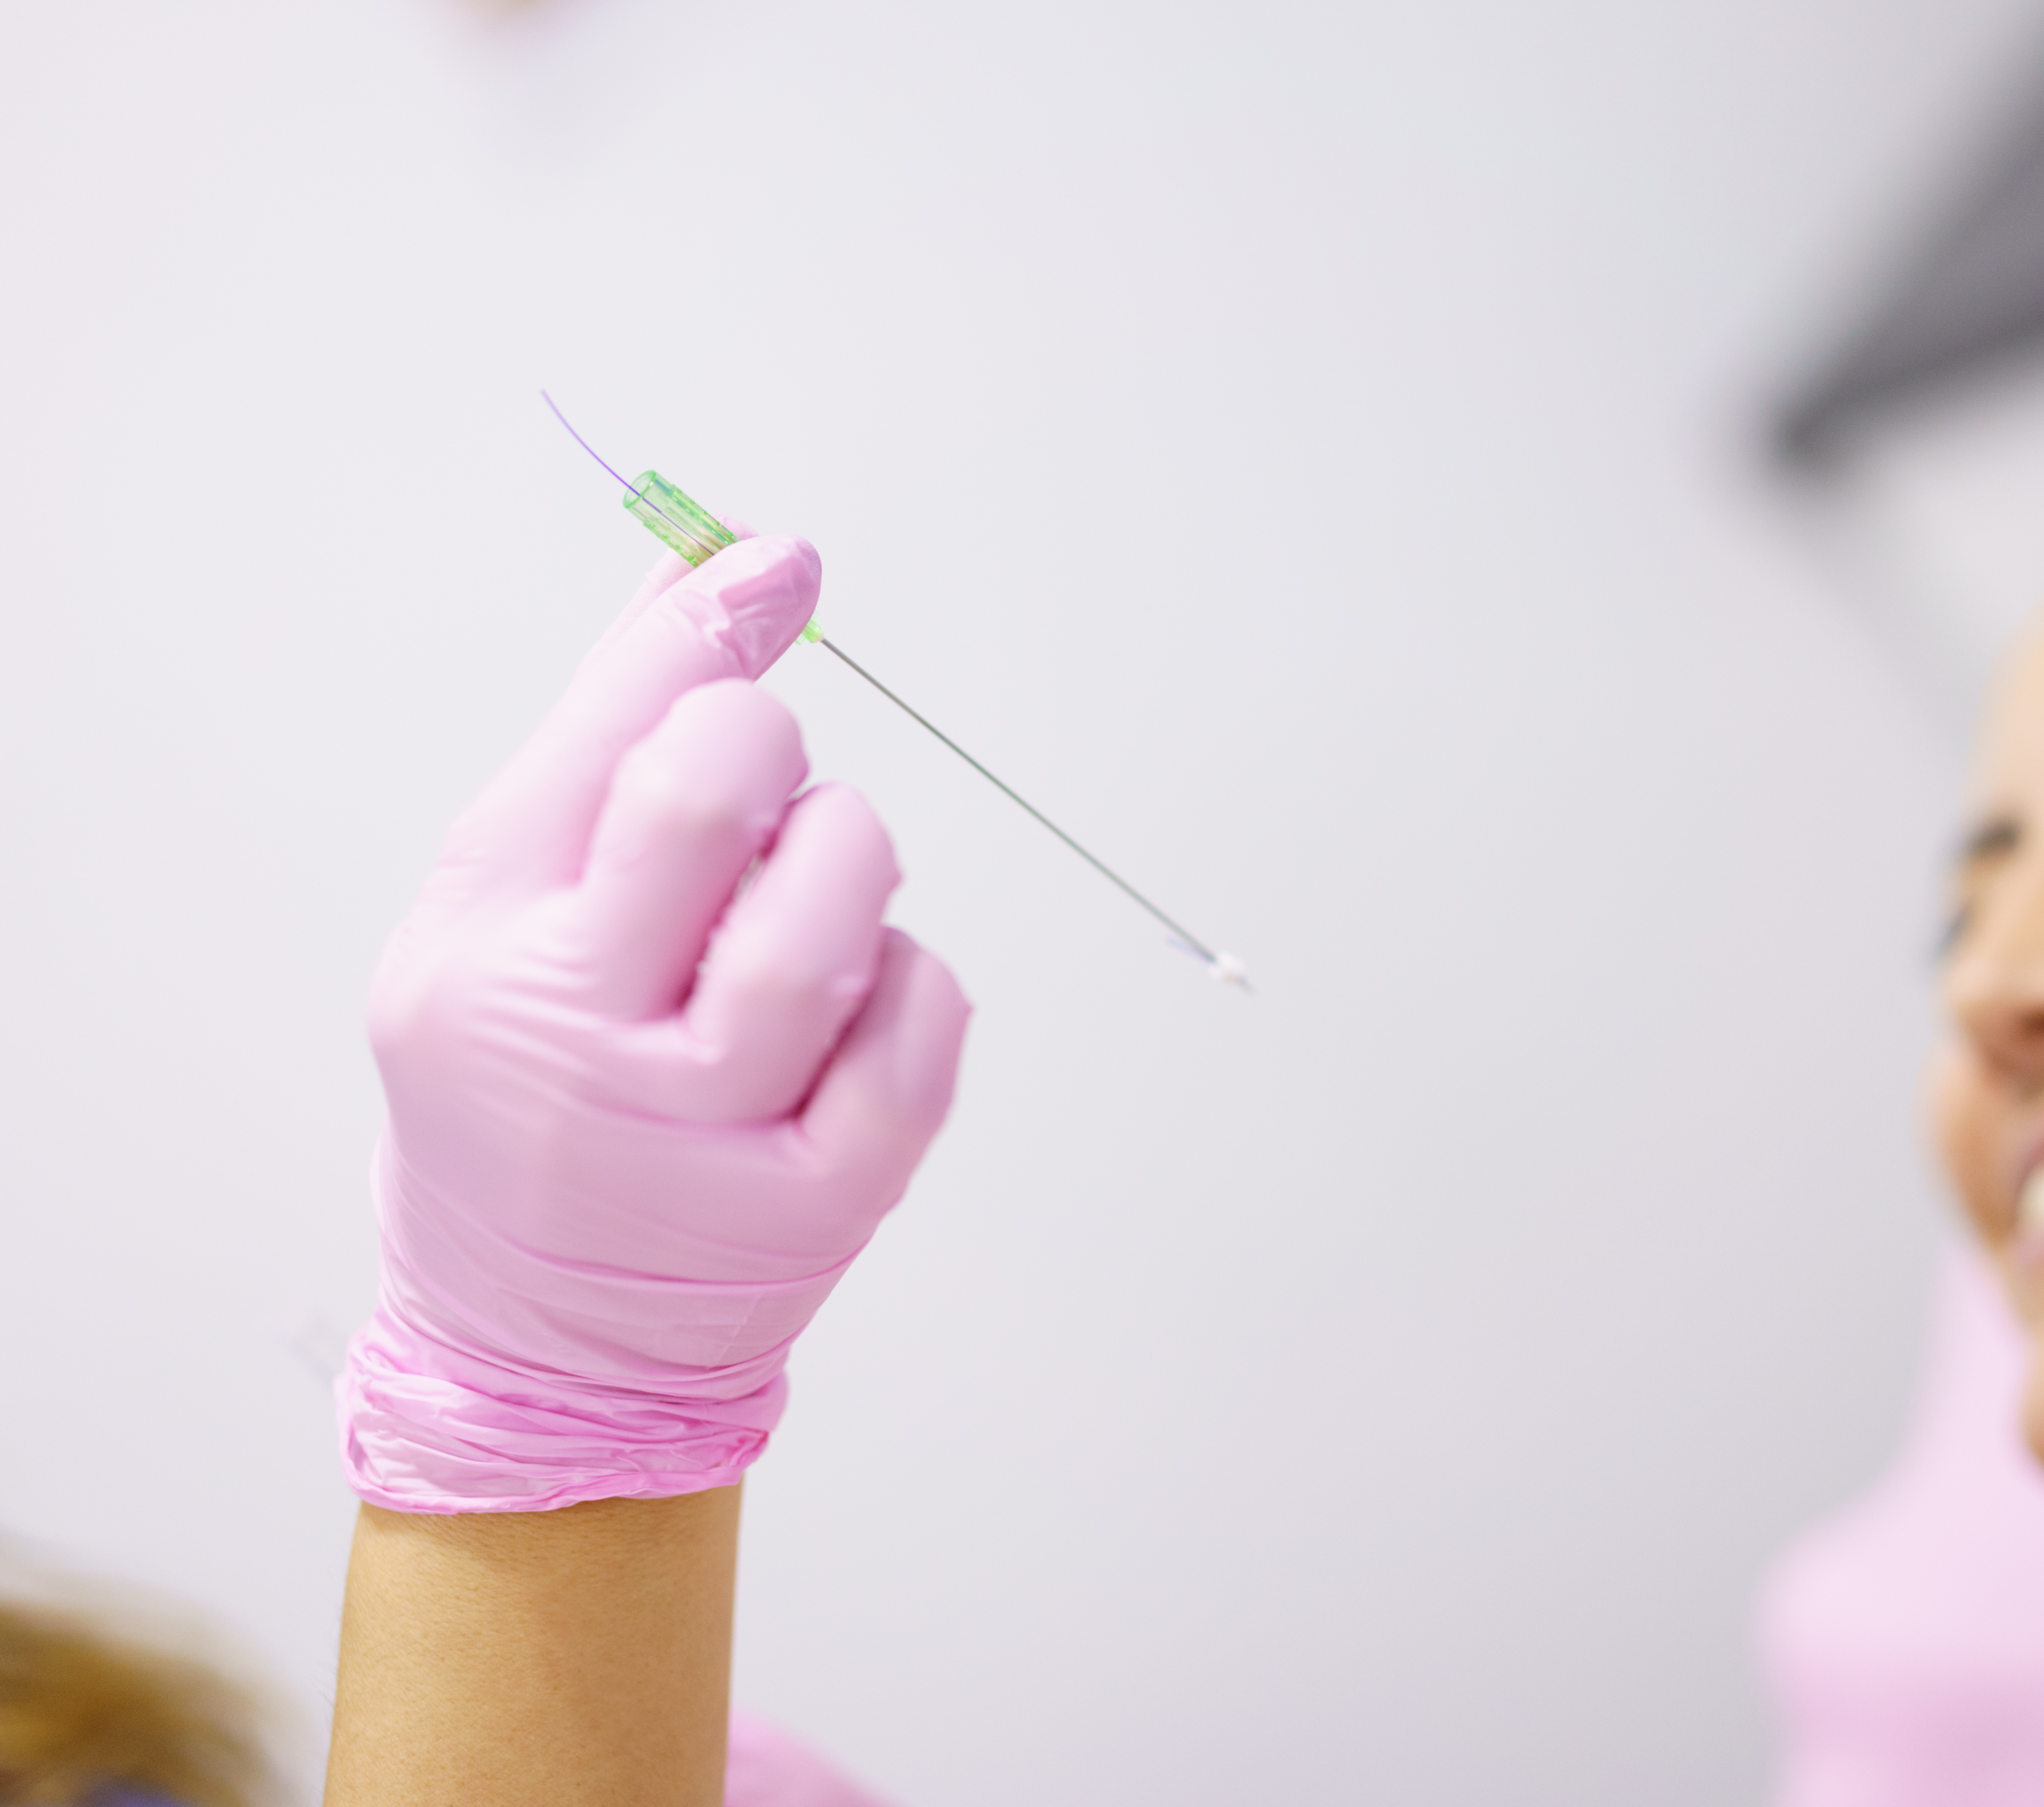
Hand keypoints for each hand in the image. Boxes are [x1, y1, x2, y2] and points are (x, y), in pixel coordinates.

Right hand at [338, 534, 970, 1512]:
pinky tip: (861, 999)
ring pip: (828, 925)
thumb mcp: (504, 914)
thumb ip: (606, 742)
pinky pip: (920, 1033)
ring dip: (848, 862)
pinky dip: (914, 983)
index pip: (609, 733)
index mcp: (488, 949)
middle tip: (759, 791)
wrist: (536, 1341)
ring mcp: (704, 1139)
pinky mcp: (821, 1206)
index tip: (778, 563)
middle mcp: (582, 1043)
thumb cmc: (530, 1086)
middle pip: (709, 802)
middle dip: (764, 748)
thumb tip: (718, 569)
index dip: (708, 623)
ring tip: (811, 892)